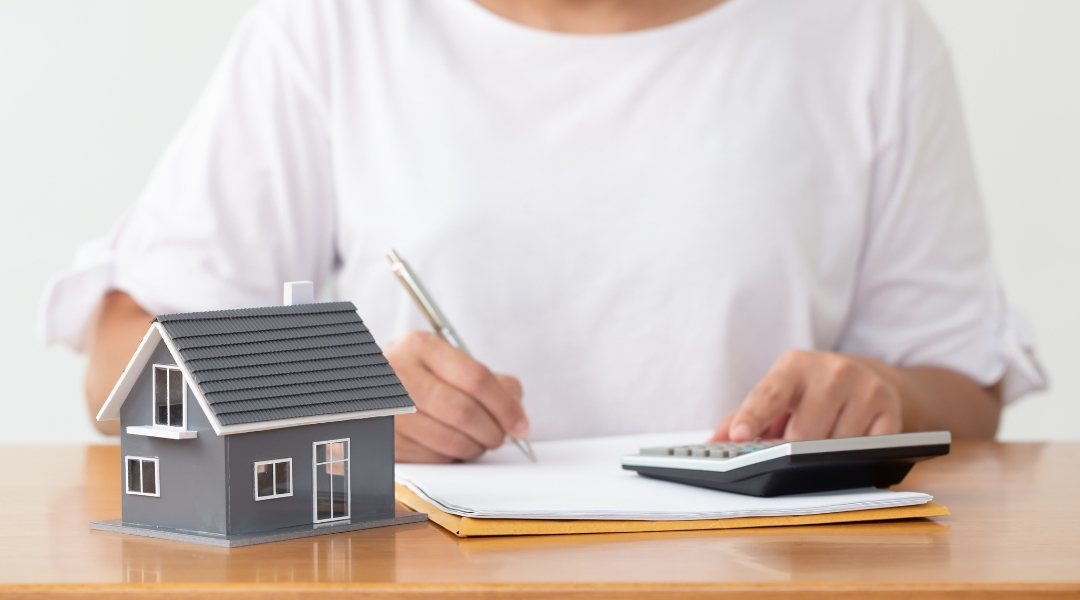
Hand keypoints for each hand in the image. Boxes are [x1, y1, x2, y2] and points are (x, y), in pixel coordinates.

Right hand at [386, 330, 528, 462]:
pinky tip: (453, 447)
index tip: (521, 425)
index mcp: (421, 346)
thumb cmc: (422, 377)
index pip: (476, 378)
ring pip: (449, 440)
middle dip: (493, 431)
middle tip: (501, 437)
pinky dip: (452, 458)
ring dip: (474, 448)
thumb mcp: (450, 363)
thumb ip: (490, 381)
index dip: (505, 406)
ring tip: (478, 441)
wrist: (371, 388)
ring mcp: (387, 408)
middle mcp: (398, 373)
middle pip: (463, 411)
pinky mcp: (384, 439)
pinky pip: (433, 458)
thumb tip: (516, 413)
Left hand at [711, 350, 902, 442]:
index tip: (739, 436)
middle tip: (790, 453)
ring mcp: (865, 389)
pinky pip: (864, 452)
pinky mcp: (891, 411)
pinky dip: (853, 458)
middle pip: (802, 433)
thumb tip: (714, 443)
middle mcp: (832, 370)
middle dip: (792, 452)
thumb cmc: (809, 393)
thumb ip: (742, 417)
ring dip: (824, 457)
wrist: (868, 378)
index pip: (769, 394)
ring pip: (834, 448)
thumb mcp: (777, 395)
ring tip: (825, 441)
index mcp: (794, 365)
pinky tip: (851, 444)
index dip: (752, 417)